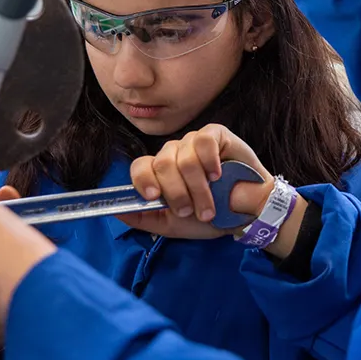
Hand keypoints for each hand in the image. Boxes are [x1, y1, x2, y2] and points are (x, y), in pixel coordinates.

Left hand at [121, 124, 273, 239]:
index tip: (155, 196)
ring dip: (198, 186)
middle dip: (178, 192)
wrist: (245, 214)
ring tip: (210, 205)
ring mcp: (193, 142)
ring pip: (184, 156)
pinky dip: (209, 160)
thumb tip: (115, 211)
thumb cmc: (209, 218)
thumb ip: (142, 219)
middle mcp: (174, 154)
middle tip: (192, 211)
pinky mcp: (215, 134)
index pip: (140, 167)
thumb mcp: (172, 225)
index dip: (144, 180)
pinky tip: (218, 174)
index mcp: (160, 173)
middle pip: (162, 163)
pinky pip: (203, 141)